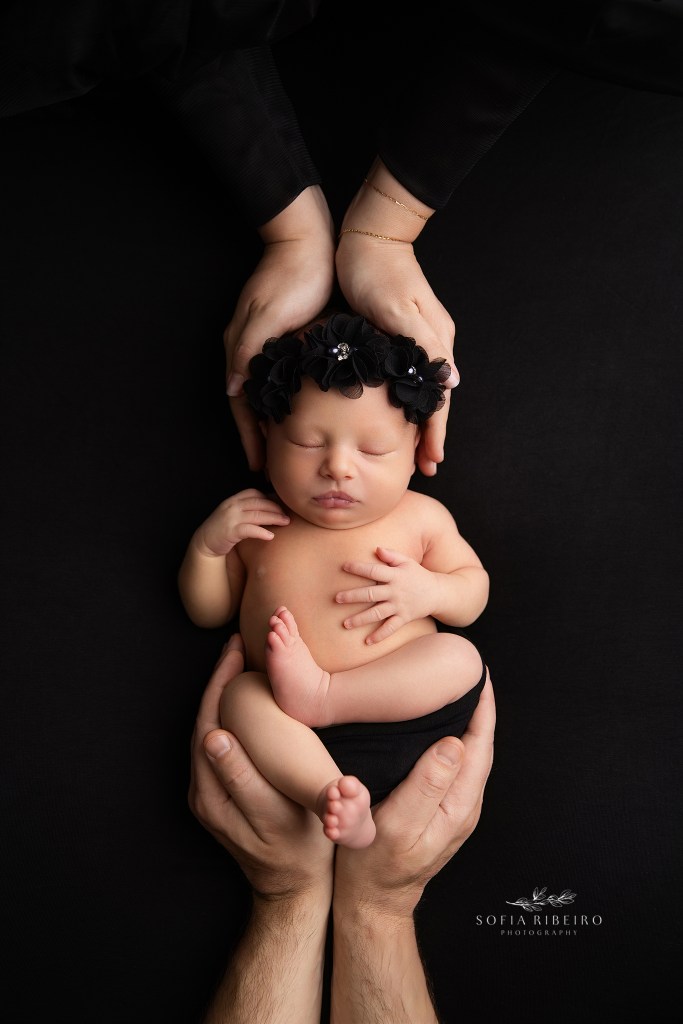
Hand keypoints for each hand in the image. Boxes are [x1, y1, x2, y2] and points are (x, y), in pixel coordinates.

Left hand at [189, 634, 332, 898]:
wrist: (293, 888)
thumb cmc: (301, 849)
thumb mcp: (276, 817)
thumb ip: (244, 780)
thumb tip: (213, 738)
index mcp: (214, 794)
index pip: (211, 723)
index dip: (222, 684)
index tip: (237, 651)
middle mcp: (202, 793)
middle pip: (205, 720)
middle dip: (219, 680)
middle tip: (236, 645)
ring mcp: (207, 795)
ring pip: (208, 728)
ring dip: (220, 693)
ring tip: (237, 660)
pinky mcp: (215, 796)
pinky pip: (216, 742)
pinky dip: (225, 711)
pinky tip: (240, 695)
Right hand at [192, 488, 289, 557]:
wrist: (204, 543)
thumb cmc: (223, 529)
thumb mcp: (234, 514)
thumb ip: (247, 509)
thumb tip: (270, 509)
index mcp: (234, 500)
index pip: (255, 493)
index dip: (270, 498)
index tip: (282, 505)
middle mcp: (232, 506)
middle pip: (259, 503)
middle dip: (276, 508)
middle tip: (288, 515)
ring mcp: (230, 518)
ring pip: (257, 515)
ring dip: (274, 518)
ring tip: (285, 523)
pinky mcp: (230, 531)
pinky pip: (249, 529)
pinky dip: (261, 532)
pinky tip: (271, 536)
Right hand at [224, 186, 335, 471]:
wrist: (309, 241)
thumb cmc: (293, 277)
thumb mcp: (268, 316)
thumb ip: (248, 352)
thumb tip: (234, 389)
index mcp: (242, 348)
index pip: (241, 405)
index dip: (250, 438)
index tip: (257, 467)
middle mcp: (250, 349)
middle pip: (251, 405)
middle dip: (259, 437)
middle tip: (271, 467)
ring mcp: (267, 344)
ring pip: (268, 395)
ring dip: (274, 423)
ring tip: (288, 450)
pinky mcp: (285, 338)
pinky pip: (283, 381)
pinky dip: (289, 403)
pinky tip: (304, 415)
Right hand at [333, 672, 494, 917]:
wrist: (370, 904)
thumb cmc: (375, 868)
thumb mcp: (398, 827)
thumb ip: (426, 786)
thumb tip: (454, 744)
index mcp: (458, 806)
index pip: (480, 746)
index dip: (484, 708)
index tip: (479, 674)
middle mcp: (462, 806)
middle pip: (479, 747)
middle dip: (478, 708)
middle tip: (467, 671)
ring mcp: (452, 810)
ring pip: (467, 755)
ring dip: (465, 722)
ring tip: (455, 690)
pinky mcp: (437, 811)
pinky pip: (451, 766)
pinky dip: (451, 738)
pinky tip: (435, 727)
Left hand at [335, 545, 434, 643]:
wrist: (437, 593)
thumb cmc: (417, 574)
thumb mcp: (407, 562)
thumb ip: (391, 555)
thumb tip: (376, 549)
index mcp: (395, 575)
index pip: (374, 571)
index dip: (359, 568)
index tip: (344, 566)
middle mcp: (395, 591)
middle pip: (371, 594)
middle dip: (353, 596)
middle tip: (337, 599)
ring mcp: (399, 606)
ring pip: (377, 613)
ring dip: (361, 619)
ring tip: (345, 624)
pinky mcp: (404, 618)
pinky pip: (390, 628)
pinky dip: (380, 636)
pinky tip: (367, 642)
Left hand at [336, 164, 457, 477]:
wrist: (368, 235)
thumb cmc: (376, 272)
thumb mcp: (398, 310)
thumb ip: (423, 347)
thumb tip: (451, 384)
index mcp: (434, 342)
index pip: (439, 400)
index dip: (435, 433)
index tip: (432, 462)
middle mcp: (432, 344)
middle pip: (434, 400)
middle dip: (430, 435)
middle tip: (425, 467)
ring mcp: (418, 338)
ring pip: (421, 391)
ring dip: (419, 422)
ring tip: (413, 450)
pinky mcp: (402, 332)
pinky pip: (407, 377)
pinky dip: (404, 401)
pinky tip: (395, 414)